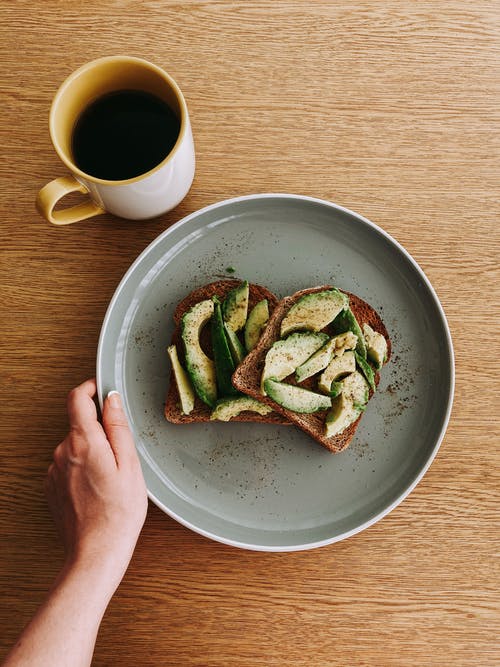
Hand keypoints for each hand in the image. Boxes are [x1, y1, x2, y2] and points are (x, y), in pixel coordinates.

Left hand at [45, 379, 147, 584]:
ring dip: (92, 451)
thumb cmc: (119, 512)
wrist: (96, 552)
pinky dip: (82, 468)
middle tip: (121, 453)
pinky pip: (68, 465)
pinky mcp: (51, 487)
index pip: (77, 399)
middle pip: (79, 425)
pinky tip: (98, 489)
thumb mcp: (129, 463)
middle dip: (99, 430)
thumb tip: (111, 399)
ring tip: (112, 478)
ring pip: (74, 446)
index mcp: (83, 442)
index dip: (90, 388)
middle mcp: (62, 452)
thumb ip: (118, 426)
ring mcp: (54, 471)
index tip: (102, 389)